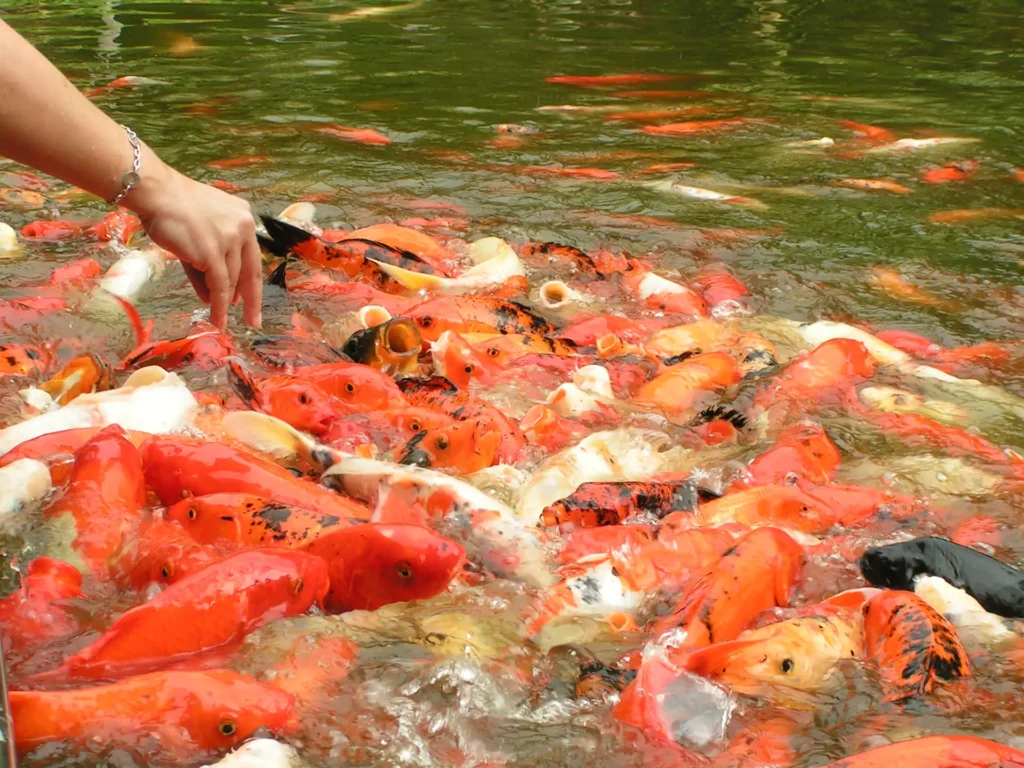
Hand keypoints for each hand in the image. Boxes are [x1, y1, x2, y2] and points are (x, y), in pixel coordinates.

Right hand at [125, 159, 262, 330]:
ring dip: (225, 303)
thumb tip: (212, 296)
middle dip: (251, 299)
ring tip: (220, 319)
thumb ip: (209, 262)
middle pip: (250, 271)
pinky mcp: (213, 253)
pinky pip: (220, 286)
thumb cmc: (172, 209)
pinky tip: (217, 319)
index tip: (253, 300)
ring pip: (232, 280)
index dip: (252, 281)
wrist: (157, 194)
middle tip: (253, 320)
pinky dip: (219, 306)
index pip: (252, 256)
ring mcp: (229, 239)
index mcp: (243, 217)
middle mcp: (242, 227)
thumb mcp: (201, 232)